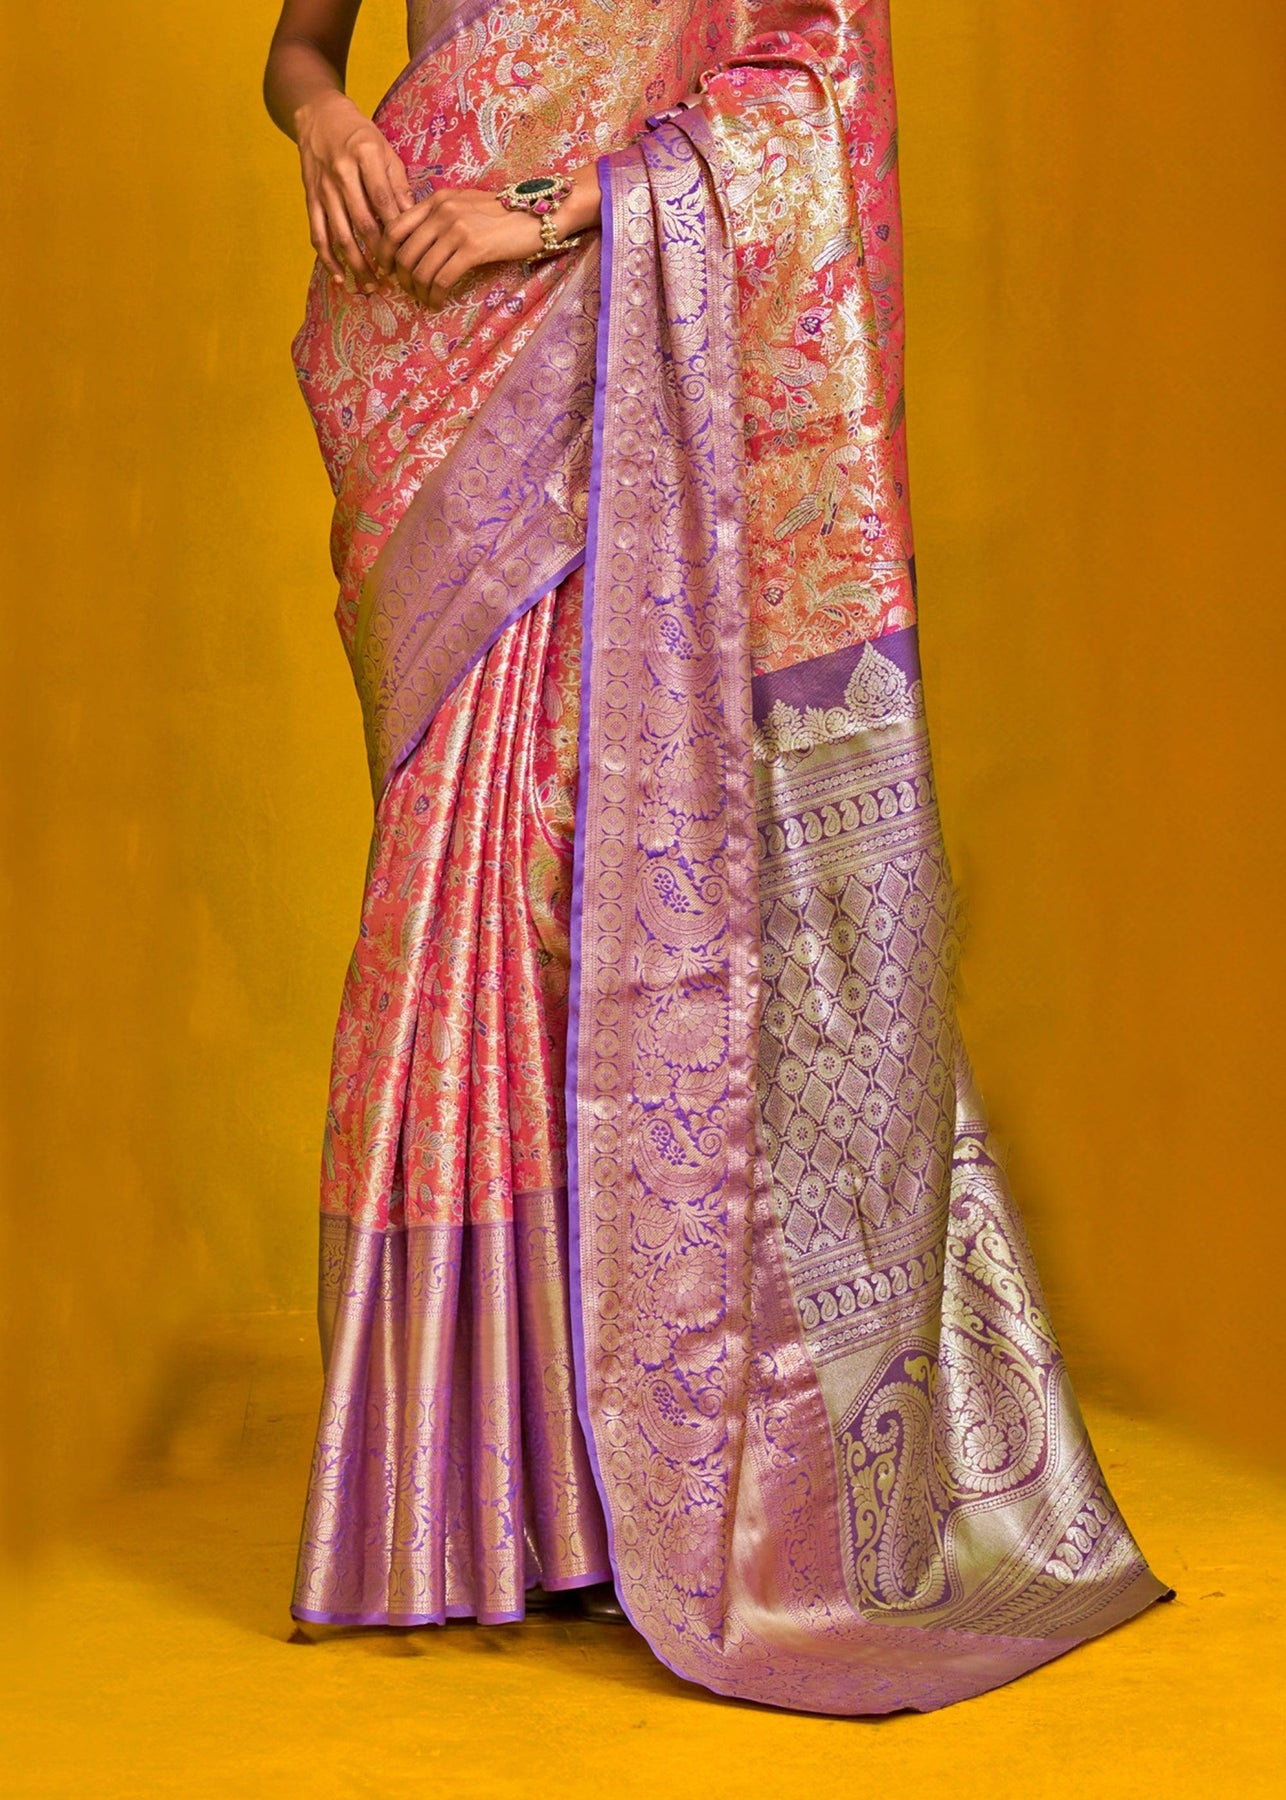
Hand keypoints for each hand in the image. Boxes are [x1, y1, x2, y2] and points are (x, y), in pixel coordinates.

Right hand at [295, 89, 412, 287]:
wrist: (318, 116)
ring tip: (372, 286)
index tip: (409, 254)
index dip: (397, 231)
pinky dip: (328, 260)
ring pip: (340, 235)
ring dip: (357, 265)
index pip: (384, 201)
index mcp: (365, 155)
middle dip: (380, 255)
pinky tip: (341, 278)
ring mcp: (323, 188)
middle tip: (395, 278)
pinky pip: (318, 235)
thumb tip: (414, 220)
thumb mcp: (385, 150)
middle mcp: (342, 172)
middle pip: (363, 223)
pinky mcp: (310, 198)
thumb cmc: (360, 136)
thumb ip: (398, 185)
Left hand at [377, 166, 601, 307]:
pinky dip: (436, 296)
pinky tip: (438, 303)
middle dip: (402, 279)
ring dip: (419, 292)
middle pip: (403, 252)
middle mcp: (442, 211)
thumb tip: (416, 245)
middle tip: (409, 293)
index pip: (395, 227)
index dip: (384, 254)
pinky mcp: (473, 247)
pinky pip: (442, 278)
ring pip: (421, 269)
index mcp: (436, 200)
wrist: (536, 215)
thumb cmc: (502, 216)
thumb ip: (439, 218)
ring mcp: (457, 228)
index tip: (387, 272)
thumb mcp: (465, 207)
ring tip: (426, 300)